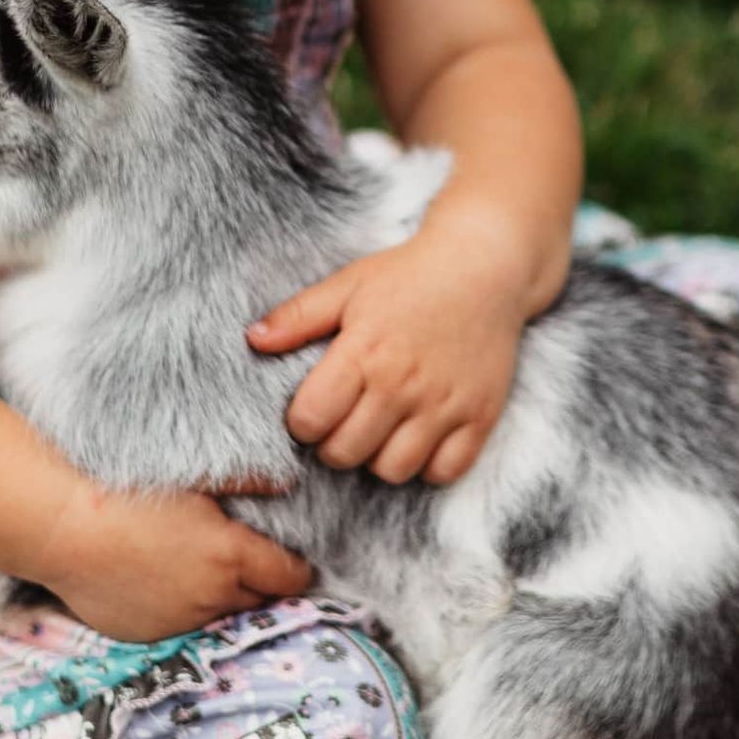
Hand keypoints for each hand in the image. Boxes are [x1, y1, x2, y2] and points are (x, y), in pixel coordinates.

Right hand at [36, 476, 311, 642]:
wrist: (66, 528)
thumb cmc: (131, 493)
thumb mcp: (198, 481)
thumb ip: (248, 484)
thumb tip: (285, 483)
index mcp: (232, 557)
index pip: (291, 578)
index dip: (296, 569)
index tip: (294, 562)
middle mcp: (212, 597)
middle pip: (260, 601)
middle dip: (263, 585)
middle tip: (253, 564)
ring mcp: (179, 622)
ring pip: (221, 616)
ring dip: (222, 599)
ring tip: (206, 572)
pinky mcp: (148, 635)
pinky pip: (181, 626)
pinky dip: (184, 610)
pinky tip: (167, 583)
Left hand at [246, 231, 526, 484]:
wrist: (485, 266)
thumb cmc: (410, 275)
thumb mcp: (349, 285)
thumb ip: (299, 316)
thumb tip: (253, 340)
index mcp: (363, 352)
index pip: (311, 420)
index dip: (302, 422)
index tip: (314, 408)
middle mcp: (402, 384)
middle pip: (346, 453)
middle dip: (334, 444)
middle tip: (345, 421)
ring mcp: (444, 404)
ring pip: (393, 471)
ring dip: (379, 458)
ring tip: (382, 430)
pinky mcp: (480, 416)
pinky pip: (444, 472)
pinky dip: (428, 465)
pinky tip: (421, 437)